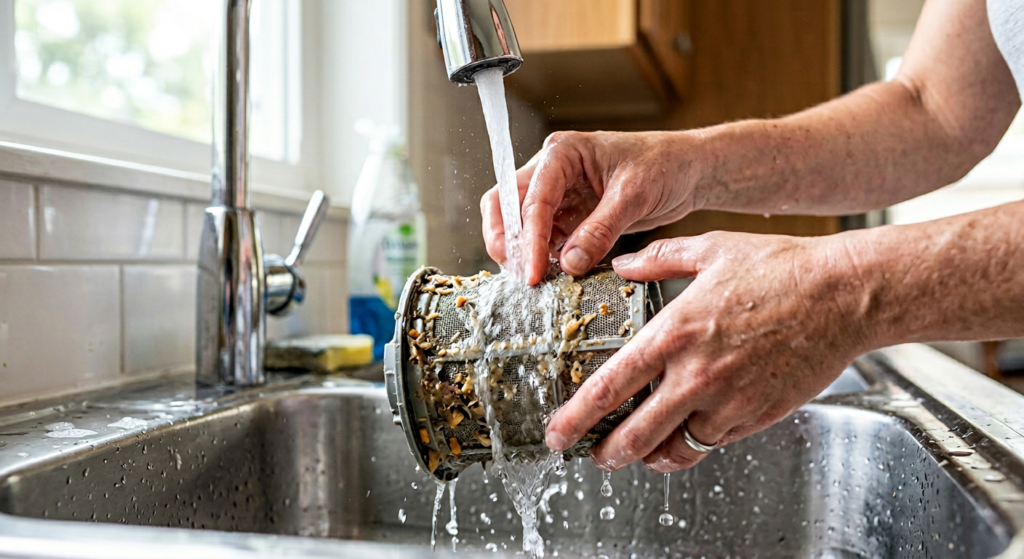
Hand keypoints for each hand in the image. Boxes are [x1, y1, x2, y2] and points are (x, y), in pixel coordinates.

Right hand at [480, 131, 699, 284]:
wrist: (686, 171)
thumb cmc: (664, 165)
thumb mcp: (634, 196)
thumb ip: (601, 229)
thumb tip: (570, 263)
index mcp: (562, 153)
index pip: (531, 198)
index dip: (528, 238)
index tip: (533, 272)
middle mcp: (550, 170)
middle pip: (505, 205)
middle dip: (507, 242)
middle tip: (521, 276)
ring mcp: (555, 193)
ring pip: (517, 224)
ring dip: (521, 253)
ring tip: (536, 281)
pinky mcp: (566, 215)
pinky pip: (541, 238)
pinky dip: (541, 258)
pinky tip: (551, 276)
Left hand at [544, 231, 871, 471]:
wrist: (845, 294)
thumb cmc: (782, 269)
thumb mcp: (711, 249)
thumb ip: (658, 258)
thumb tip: (623, 264)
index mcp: (674, 332)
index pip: (610, 387)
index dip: (575, 417)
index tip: (557, 432)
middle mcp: (696, 374)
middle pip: (634, 436)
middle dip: (604, 453)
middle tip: (592, 455)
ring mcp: (729, 401)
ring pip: (673, 450)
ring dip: (648, 456)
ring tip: (636, 452)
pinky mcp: (757, 417)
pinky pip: (712, 443)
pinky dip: (692, 444)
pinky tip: (684, 433)